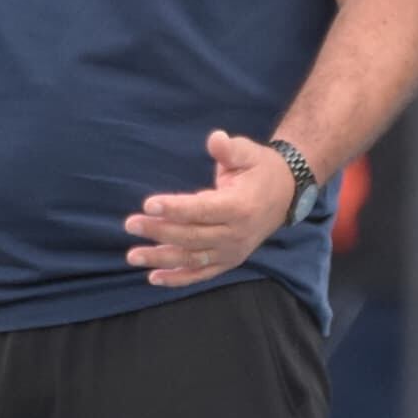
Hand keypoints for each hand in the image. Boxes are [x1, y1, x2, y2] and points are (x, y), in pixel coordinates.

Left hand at [126, 131, 292, 287]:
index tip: (148, 204)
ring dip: (161, 259)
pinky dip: (178, 278)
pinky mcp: (229, 261)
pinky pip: (201, 274)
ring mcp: (232, 251)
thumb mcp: (248, 153)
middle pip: (192, 236)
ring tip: (133, 256)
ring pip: (192, 259)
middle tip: (130, 224)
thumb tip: (216, 139)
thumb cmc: (260, 170)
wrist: (286, 195)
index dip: (175, 208)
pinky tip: (153, 278)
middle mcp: (236, 234)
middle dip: (159, 231)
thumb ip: (230, 149)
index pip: (202, 210)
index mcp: (240, 207)